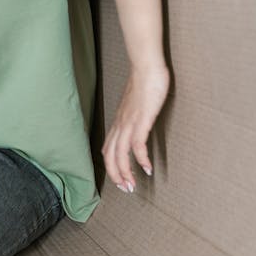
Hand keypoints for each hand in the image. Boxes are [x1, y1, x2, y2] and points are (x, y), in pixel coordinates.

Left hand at [101, 63, 169, 191]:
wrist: (147, 66)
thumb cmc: (144, 82)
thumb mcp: (136, 104)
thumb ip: (135, 115)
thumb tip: (139, 123)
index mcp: (118, 122)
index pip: (108, 150)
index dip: (112, 167)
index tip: (121, 180)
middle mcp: (120, 125)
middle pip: (110, 156)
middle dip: (117, 176)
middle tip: (127, 189)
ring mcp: (129, 123)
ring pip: (120, 154)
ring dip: (126, 172)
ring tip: (133, 186)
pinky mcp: (141, 120)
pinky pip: (137, 145)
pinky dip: (141, 159)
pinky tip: (148, 168)